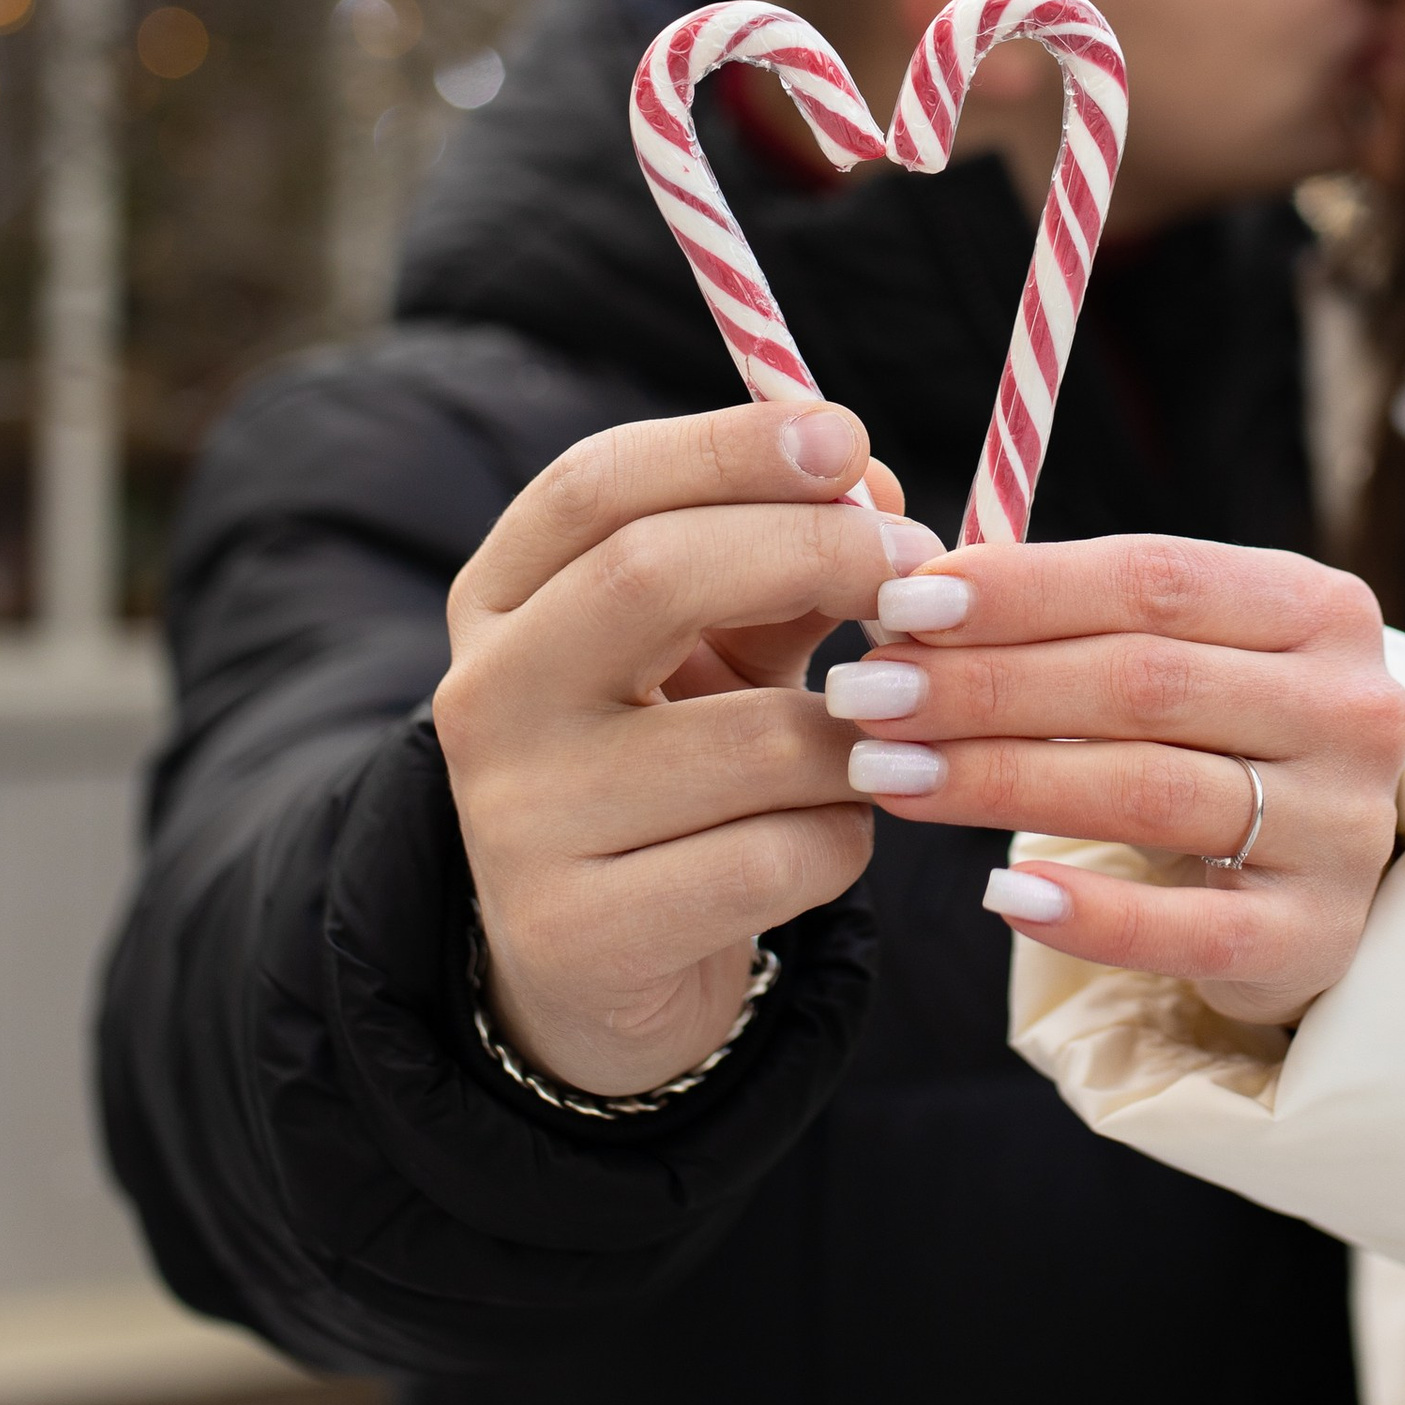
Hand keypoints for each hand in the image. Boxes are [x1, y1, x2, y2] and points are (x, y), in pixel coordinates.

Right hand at [435, 403, 936, 1098]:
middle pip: (652, 573)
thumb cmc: (674, 764)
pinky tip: (824, 837)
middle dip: (815, 552)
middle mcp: (486, 696)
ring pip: (755, 741)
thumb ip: (785, 561)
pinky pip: (779, 860)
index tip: (846, 438)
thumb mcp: (717, 647)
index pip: (598, 484)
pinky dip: (841, 839)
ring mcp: (518, 822)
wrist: (600, 965)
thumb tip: (872, 484)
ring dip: (859, 735)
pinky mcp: (581, 934)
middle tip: (918, 569)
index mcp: (502, 596)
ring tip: (876, 743)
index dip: (729, 448)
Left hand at [827, 536, 1404, 1028]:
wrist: (1315, 869)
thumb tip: (909, 598)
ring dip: (1002, 781)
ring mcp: (1343, 826)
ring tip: (888, 775)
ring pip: (1151, 793)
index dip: (1020, 590)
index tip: (900, 603)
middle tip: (865, 693)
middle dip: (985, 686)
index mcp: (1316, 606)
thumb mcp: (1177, 650)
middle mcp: (1350, 707)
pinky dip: (1092, 914)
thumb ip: (1070, 614)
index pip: (1154, 580)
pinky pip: (1193, 930)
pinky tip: (1000, 894)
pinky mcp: (1317, 935)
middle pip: (1144, 684)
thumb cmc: (1214, 730)